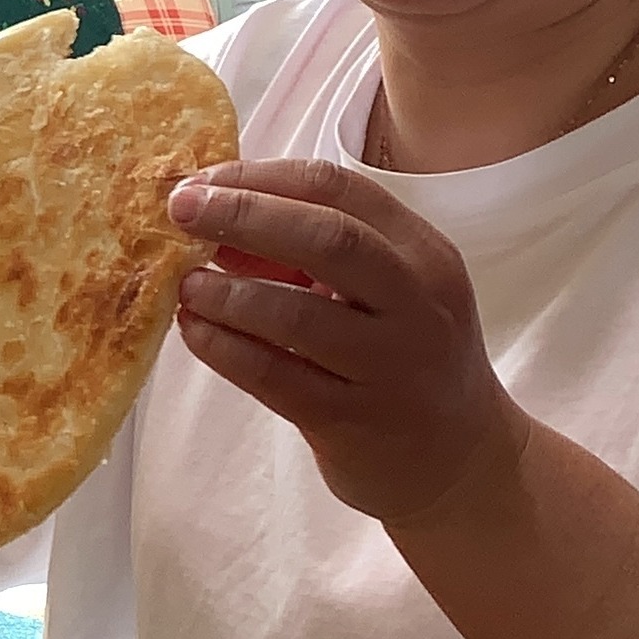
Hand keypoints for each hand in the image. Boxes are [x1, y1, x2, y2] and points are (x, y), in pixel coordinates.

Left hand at [166, 160, 527, 524]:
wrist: (458, 460)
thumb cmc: (400, 358)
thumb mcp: (381, 292)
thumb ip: (310, 253)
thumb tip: (214, 221)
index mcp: (422, 252)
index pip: (340, 190)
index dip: (261, 178)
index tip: (201, 180)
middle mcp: (416, 302)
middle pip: (328, 238)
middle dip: (245, 215)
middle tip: (181, 211)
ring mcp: (389, 364)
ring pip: (298, 314)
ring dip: (228, 292)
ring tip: (186, 284)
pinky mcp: (354, 421)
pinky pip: (276, 376)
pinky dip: (224, 348)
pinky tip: (194, 330)